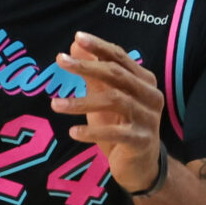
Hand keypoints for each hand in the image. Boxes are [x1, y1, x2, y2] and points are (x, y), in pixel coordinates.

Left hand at [50, 32, 165, 193]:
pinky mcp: (141, 141)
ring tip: (55, 104)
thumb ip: (94, 73)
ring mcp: (148, 119)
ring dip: (81, 102)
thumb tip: (75, 44)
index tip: (77, 38)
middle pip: (117, 75)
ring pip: (114, 101)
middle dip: (87, 66)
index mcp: (144, 81)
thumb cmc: (122, 126)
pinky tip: (73, 132)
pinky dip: (92, 131)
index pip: (120, 57)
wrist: (141, 166)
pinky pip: (115, 133)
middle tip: (61, 61)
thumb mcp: (106, 98)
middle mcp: (150, 96)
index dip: (99, 47)